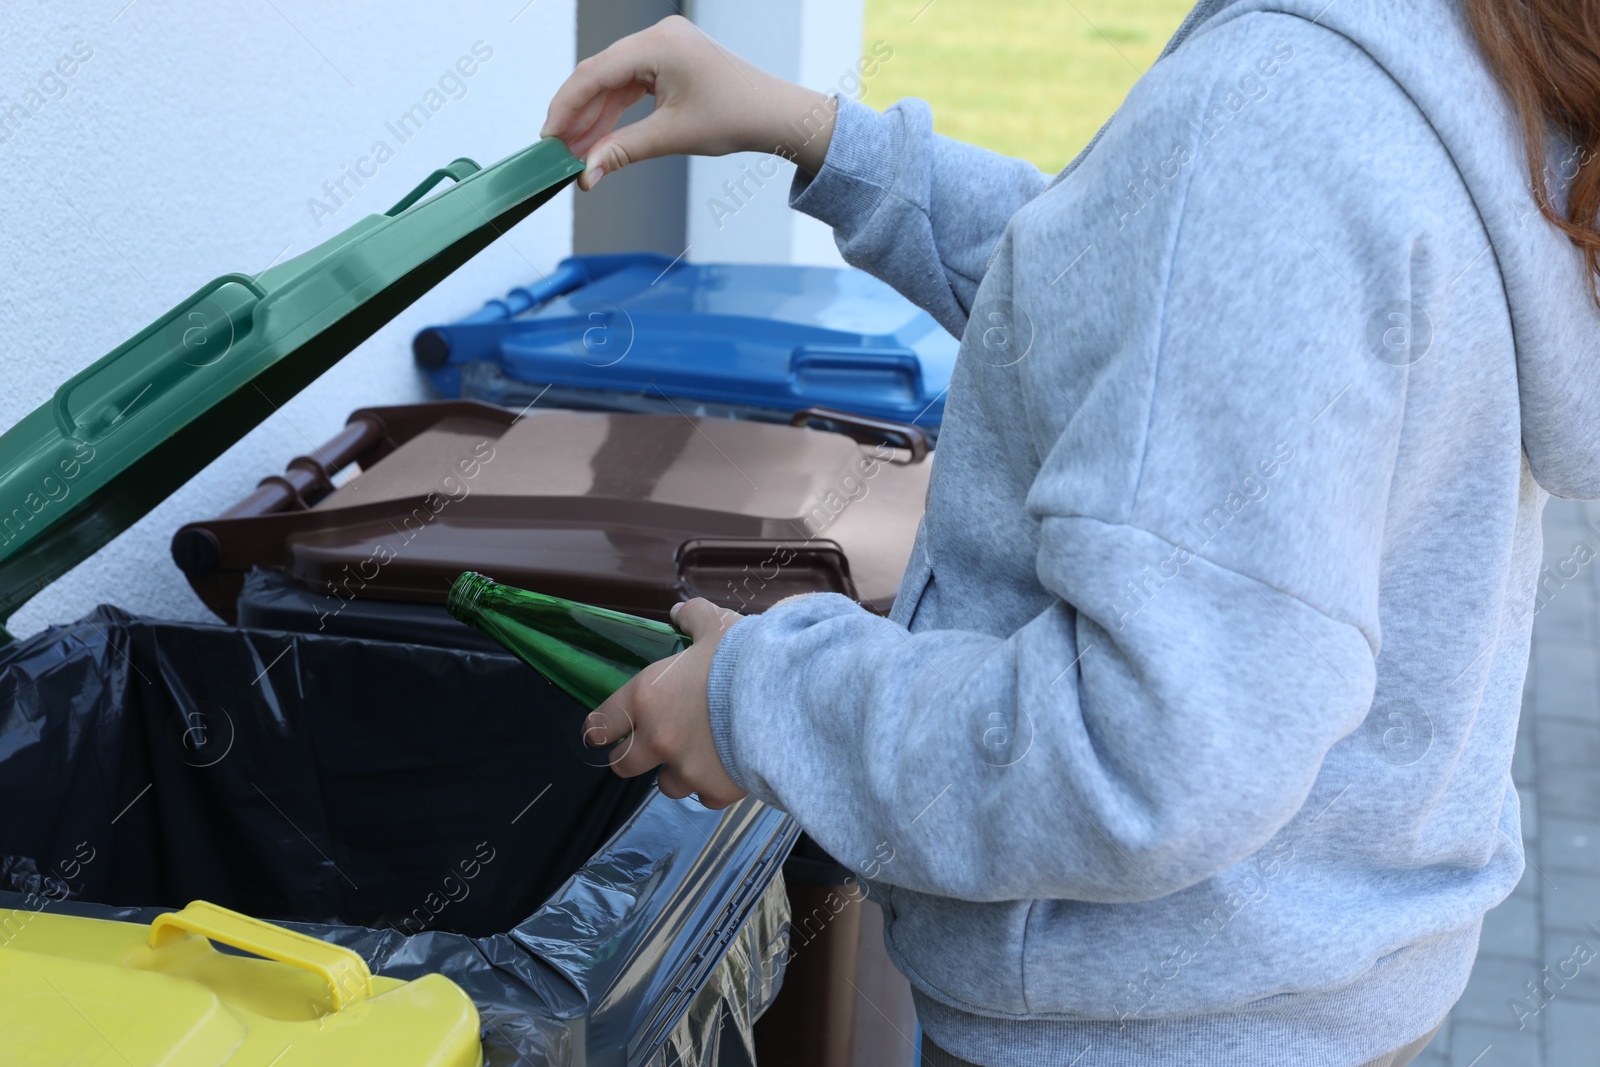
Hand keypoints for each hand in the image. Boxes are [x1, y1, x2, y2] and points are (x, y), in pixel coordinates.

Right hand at [540, 15, 837, 189]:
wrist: (775, 115)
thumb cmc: (737, 117)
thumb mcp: (671, 136)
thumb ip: (622, 151)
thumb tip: (587, 172)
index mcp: (659, 44)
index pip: (595, 73)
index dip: (566, 106)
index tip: (548, 136)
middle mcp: (659, 37)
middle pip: (600, 74)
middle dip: (577, 114)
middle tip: (557, 149)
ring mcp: (664, 47)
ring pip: (614, 82)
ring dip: (594, 116)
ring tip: (575, 151)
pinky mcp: (670, 61)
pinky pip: (632, 85)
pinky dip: (615, 111)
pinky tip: (598, 137)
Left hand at [584, 598, 747, 808]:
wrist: (786, 698)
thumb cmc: (744, 657)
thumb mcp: (717, 626)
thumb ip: (693, 617)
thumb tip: (679, 612)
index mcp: (646, 697)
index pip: (601, 724)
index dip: (601, 728)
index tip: (605, 731)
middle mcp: (657, 738)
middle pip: (622, 764)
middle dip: (634, 756)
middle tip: (654, 745)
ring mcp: (685, 769)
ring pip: (665, 785)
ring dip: (677, 772)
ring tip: (701, 756)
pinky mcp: (715, 790)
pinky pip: (705, 797)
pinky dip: (713, 786)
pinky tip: (729, 768)